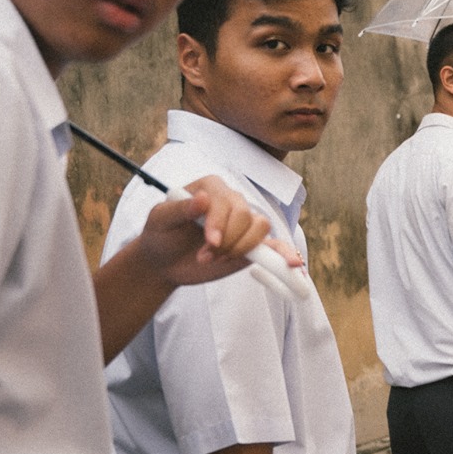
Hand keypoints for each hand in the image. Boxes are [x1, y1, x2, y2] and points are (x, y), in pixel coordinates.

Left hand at [134, 176, 285, 286]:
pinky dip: (285, 254)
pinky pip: (275, 245)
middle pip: (247, 216)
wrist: (164, 261)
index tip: (209, 242)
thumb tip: (203, 199)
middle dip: (228, 241)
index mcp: (212, 188)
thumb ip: (180, 209)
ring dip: (241, 249)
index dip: (221, 223)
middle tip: (204, 256)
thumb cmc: (160, 235)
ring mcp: (244, 224)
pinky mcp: (252, 245)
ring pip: (261, 228)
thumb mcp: (160, 221)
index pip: (228, 201)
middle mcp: (232, 202)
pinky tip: (293, 265)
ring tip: (217, 260)